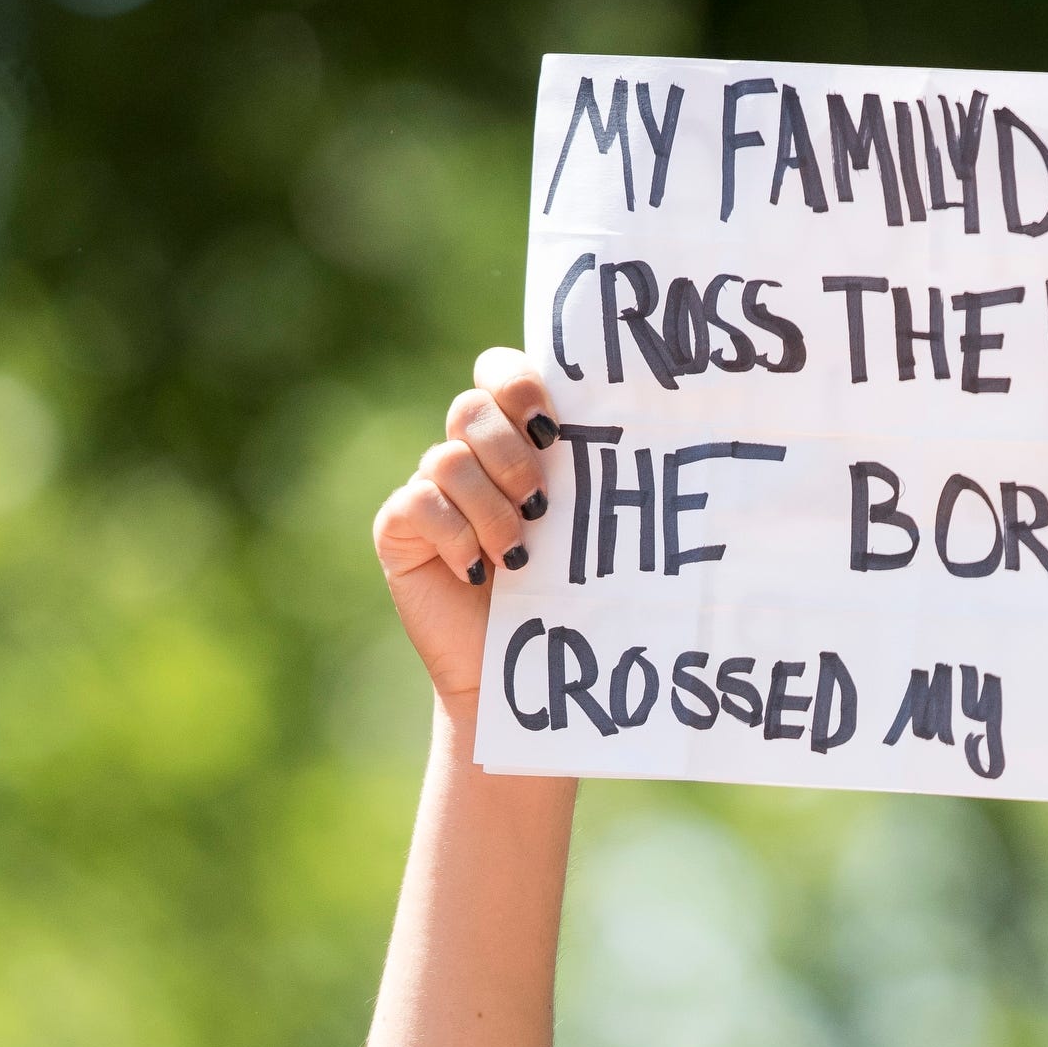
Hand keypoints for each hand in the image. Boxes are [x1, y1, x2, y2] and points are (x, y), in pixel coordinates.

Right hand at [371, 350, 558, 700]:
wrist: (517, 672)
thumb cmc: (563, 600)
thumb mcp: (583, 533)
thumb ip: (591, 480)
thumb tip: (648, 438)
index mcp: (513, 443)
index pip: (501, 374)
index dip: (519, 384)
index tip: (552, 430)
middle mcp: (467, 457)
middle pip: (471, 408)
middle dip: (510, 454)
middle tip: (540, 504)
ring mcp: (430, 491)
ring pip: (447, 458)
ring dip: (490, 508)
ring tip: (518, 556)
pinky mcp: (399, 529)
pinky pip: (418, 503)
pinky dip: (456, 535)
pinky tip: (479, 571)